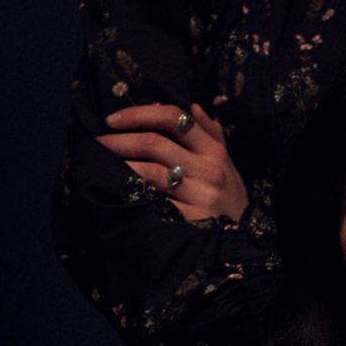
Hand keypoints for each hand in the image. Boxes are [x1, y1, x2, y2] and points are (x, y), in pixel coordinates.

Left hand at [98, 103, 249, 223]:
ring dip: (121, 165)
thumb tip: (194, 108)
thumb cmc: (231, 197)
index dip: (139, 113)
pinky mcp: (190, 217)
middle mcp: (208, 168)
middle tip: (99, 142)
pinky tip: (119, 190)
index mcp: (213, 149)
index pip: (174, 117)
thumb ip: (212, 135)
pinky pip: (155, 200)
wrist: (246, 238)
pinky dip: (134, 193)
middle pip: (154, 143)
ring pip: (150, 171)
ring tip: (103, 164)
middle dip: (120, 141)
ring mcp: (199, 193)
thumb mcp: (227, 164)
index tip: (114, 119)